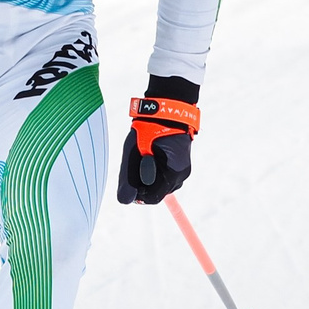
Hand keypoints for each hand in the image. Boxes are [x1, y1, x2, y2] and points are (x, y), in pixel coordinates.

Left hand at [116, 82, 198, 204]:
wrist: (167, 108)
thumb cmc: (148, 128)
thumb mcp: (133, 153)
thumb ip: (128, 178)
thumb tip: (125, 200)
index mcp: (173, 172)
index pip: (153, 197)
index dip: (138, 194)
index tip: (128, 181)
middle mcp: (182, 174)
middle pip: (157, 191)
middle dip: (143, 182)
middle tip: (136, 162)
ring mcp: (183, 169)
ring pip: (160, 184)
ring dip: (148, 175)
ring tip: (143, 155)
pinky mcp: (180, 163)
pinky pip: (165, 174)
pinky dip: (155, 168)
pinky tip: (150, 154)